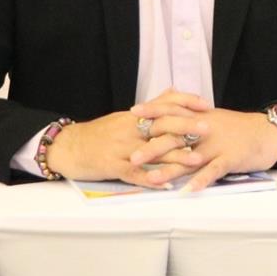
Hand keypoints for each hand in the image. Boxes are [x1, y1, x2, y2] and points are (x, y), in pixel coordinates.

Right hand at [44, 90, 208, 186]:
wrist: (68, 147)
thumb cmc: (98, 133)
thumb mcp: (124, 116)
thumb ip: (151, 106)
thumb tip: (173, 91)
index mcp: (134, 116)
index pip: (163, 104)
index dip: (185, 102)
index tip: (205, 104)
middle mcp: (129, 129)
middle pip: (161, 125)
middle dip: (186, 126)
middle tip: (208, 128)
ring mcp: (121, 148)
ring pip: (153, 151)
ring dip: (176, 156)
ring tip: (197, 160)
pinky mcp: (112, 166)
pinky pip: (134, 174)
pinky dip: (151, 179)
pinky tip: (167, 184)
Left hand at [145, 106, 276, 192]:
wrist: (268, 133)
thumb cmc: (238, 129)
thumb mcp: (214, 117)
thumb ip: (193, 115)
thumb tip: (171, 111)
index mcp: (202, 118)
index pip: (174, 111)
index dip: (154, 111)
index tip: (133, 112)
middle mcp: (207, 129)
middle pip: (177, 137)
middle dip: (153, 147)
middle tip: (132, 157)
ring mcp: (218, 144)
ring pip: (190, 157)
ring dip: (171, 169)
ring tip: (152, 180)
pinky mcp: (231, 158)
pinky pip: (214, 170)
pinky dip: (201, 180)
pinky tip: (188, 190)